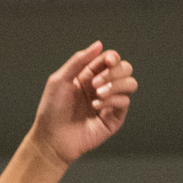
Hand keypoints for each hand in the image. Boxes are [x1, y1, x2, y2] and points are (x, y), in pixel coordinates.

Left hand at [26, 41, 133, 166]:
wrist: (52, 138)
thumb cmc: (52, 109)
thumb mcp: (60, 80)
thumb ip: (79, 61)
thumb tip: (99, 44)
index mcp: (88, 76)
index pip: (110, 59)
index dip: (112, 57)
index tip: (108, 61)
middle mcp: (101, 86)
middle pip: (125, 68)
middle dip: (113, 72)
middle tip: (94, 84)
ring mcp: (110, 102)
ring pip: (130, 83)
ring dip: (115, 85)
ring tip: (97, 95)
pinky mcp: (115, 117)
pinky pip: (125, 101)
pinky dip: (112, 100)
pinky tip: (96, 107)